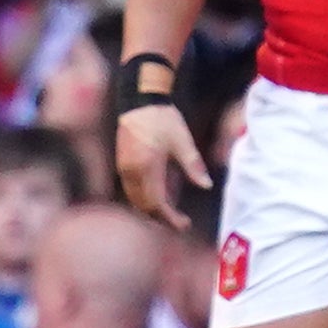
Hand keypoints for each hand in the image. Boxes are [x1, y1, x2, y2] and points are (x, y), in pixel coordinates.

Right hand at [114, 100, 211, 231]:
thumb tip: (206, 185)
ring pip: (135, 200)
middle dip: (161, 218)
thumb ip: (193, 165)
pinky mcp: (122, 165)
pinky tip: (157, 198)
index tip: (185, 224)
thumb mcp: (182, 141)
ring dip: (151, 210)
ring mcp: (124, 169)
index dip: (170, 218)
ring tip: (170, 214)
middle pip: (144, 206)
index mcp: (147, 167)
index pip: (157, 203)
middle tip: (180, 223)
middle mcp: (131, 172)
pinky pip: (131, 191)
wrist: (139, 103)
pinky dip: (143, 200)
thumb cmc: (162, 120)